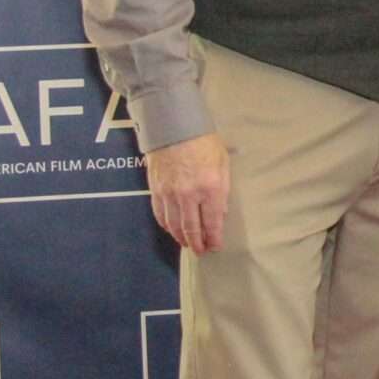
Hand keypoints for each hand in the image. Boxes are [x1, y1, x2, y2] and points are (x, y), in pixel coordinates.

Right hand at [146, 133, 230, 253]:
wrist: (174, 127)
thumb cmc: (204, 142)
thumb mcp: (223, 163)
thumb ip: (223, 190)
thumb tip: (221, 214)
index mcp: (210, 188)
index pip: (212, 223)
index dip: (214, 238)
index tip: (215, 247)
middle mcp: (189, 195)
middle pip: (192, 229)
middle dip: (197, 243)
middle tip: (201, 251)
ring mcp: (170, 194)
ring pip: (174, 225)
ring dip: (181, 238)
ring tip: (187, 244)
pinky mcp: (156, 190)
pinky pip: (160, 215)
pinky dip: (166, 226)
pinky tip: (172, 230)